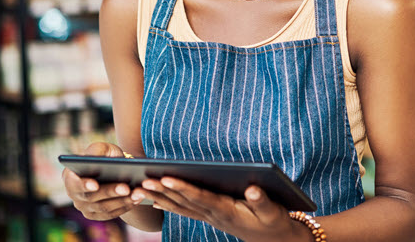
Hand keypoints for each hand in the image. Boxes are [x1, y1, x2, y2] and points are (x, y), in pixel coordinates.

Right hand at [63, 142, 140, 221]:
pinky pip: (110, 214)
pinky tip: (136, 200)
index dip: (83, 185)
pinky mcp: (96, 215)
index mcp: (70, 176)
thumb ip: (97, 151)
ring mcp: (84, 207)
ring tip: (136, 194)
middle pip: (91, 197)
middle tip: (126, 188)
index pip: (73, 183)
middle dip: (110, 192)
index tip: (95, 185)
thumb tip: (95, 158)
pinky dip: (124, 207)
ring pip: (103, 208)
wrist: (111, 169)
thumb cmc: (104, 156)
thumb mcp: (101, 148)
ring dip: (121, 201)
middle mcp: (74, 194)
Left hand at [138, 177, 308, 241]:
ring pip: (181, 207)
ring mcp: (210, 217)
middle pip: (185, 202)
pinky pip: (184, 210)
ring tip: (140, 188)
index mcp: (227, 211)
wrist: (272, 239)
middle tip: (143, 181)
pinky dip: (168, 204)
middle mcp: (214, 215)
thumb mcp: (273, 212)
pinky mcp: (209, 216)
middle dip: (164, 191)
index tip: (167, 178)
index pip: (201, 198)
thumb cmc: (273, 221)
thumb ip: (263, 201)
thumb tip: (253, 188)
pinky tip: (155, 198)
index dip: (184, 188)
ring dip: (160, 198)